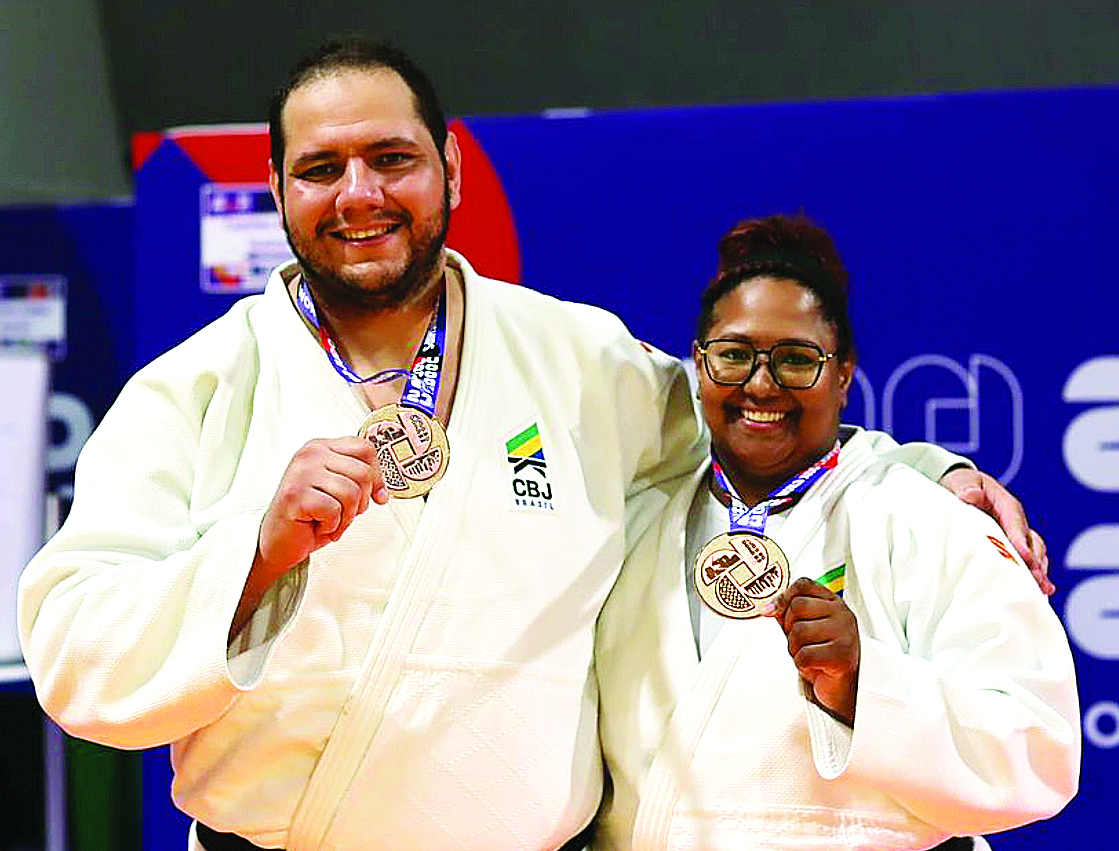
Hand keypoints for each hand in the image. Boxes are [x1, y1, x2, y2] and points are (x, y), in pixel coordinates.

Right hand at [257, 437, 387, 579]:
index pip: (365, 448)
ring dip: (346, 516)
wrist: (278, 541)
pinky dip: (332, 525)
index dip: (377, 475)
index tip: (375, 495)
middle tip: (344, 513)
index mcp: (322, 447)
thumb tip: (383, 491)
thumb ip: (359, 481)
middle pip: (363, 473)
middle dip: (361, 502)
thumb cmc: (309, 516)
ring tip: (330, 520)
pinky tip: (317, 524)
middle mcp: (310, 454)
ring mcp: (301, 472)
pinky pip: (335, 510)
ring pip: (352, 493)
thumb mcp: (338, 491)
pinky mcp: (296, 494)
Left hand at [766, 578, 859, 725]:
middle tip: (800, 642)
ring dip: (795, 648)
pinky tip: (813, 666)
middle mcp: (843, 614)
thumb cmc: (822, 655)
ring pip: (799, 631)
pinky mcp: (842, 656)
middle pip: (797, 606)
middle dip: (789, 628)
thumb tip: (768, 607)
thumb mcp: (805, 628)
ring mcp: (845, 634)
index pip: (803, 585)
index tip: (774, 611)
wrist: (842, 687)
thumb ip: (788, 613)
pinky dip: (801, 664)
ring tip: (809, 654)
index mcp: (834, 603)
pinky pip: (804, 655)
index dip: (784, 597)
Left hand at [939, 468, 1053, 594]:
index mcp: (1005, 504)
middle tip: (1037, 581)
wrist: (961, 488)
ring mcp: (1016, 535)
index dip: (1020, 540)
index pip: (1015, 522)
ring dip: (1037, 571)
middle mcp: (1015, 521)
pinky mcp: (1011, 547)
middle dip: (1034, 562)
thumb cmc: (962, 484)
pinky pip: (1026, 561)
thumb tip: (972, 495)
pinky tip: (1038, 593)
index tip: (1025, 557)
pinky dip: (1031, 575)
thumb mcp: (962, 481)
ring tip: (1042, 591)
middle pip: (1030, 542)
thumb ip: (966, 488)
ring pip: (1033, 553)